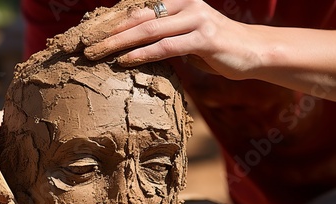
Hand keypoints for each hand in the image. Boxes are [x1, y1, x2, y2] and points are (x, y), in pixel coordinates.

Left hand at [81, 0, 335, 99]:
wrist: (254, 52)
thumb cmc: (217, 47)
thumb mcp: (187, 37)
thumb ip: (164, 35)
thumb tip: (136, 45)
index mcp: (178, 2)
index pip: (139, 9)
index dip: (113, 23)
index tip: (91, 36)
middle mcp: (186, 5)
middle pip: (138, 17)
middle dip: (109, 33)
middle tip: (86, 47)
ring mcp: (196, 19)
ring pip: (148, 30)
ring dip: (119, 43)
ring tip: (96, 54)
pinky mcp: (204, 38)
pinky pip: (166, 46)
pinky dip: (143, 54)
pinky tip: (125, 61)